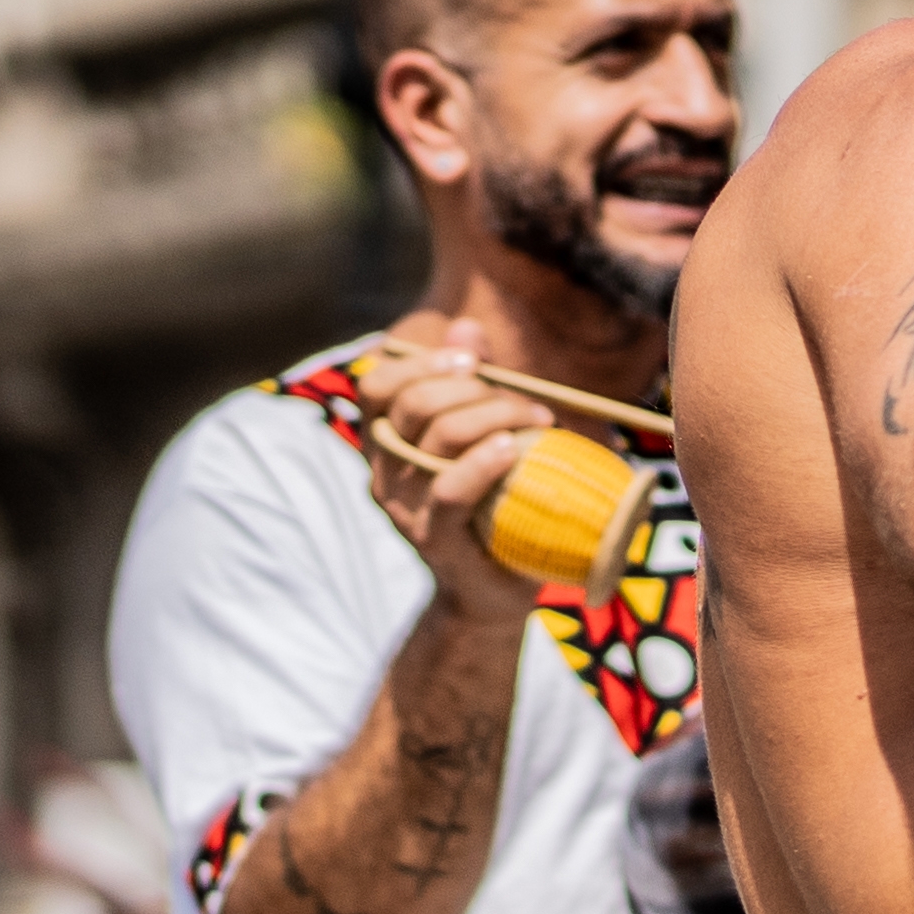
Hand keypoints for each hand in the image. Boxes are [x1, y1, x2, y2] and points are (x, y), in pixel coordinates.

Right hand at [348, 334, 554, 622]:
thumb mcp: (484, 434)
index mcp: (386, 442)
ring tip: (539, 421)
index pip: (374, 386)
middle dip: (473, 388)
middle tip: (525, 399)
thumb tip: (467, 324)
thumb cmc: (494, 502)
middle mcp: (384, 472)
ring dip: (494, 416)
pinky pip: (450, 491)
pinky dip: (483, 462)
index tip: (470, 359)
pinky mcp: (433, 540)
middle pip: (413, 405)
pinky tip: (512, 449)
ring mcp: (404, 508)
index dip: (418, 362)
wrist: (495, 589)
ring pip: (436, 439)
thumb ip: (473, 382)